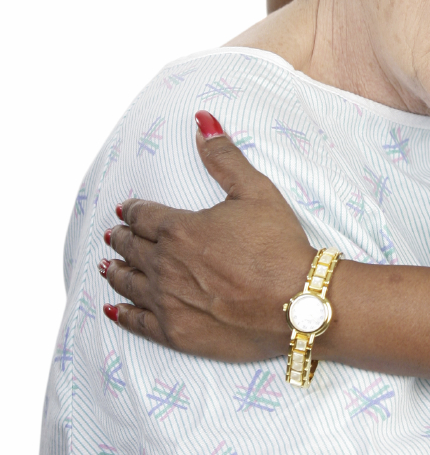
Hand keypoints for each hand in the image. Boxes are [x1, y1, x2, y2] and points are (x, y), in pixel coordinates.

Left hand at [101, 113, 316, 359]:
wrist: (297, 301)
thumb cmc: (279, 246)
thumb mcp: (256, 191)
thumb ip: (224, 158)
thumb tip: (203, 122)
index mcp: (180, 228)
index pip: (143, 216)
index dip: (133, 210)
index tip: (127, 209)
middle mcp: (165, 264)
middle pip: (132, 248)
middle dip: (121, 238)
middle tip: (113, 234)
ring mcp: (168, 301)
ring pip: (129, 282)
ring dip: (116, 270)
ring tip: (108, 265)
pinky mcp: (176, 332)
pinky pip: (138, 321)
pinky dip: (123, 312)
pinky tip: (114, 308)